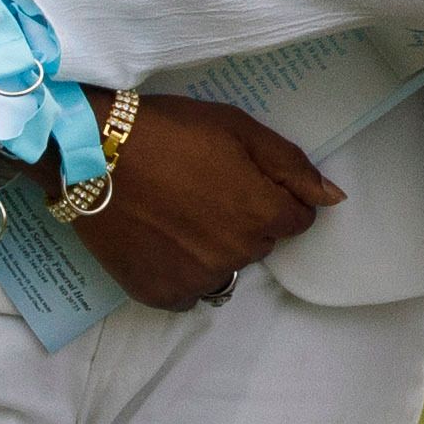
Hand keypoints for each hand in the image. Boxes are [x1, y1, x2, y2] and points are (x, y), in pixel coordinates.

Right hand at [50, 92, 336, 310]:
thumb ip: (292, 166)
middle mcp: (238, 255)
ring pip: (224, 268)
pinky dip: (180, 271)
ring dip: (211, 249)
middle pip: (259, 243)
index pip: (296, 219)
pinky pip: (189, 291)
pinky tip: (157, 240)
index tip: (236, 179)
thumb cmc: (167, 132)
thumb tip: (334, 199)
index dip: (270, 195)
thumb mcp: (237, 128)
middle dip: (241, 220)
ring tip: (174, 217)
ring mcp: (199, 279)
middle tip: (199, 190)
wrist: (89, 155)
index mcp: (262, 214)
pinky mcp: (163, 295)